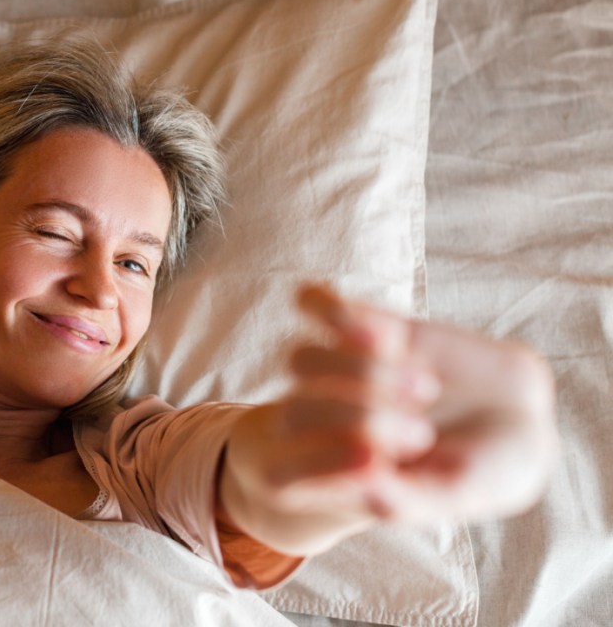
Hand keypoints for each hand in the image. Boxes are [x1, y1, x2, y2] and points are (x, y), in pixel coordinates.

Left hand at [220, 284, 556, 554]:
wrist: (521, 419)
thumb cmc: (483, 472)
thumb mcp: (453, 496)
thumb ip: (402, 497)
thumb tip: (359, 476)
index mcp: (330, 475)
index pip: (281, 476)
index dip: (318, 466)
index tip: (377, 464)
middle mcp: (323, 423)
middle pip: (295, 412)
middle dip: (358, 421)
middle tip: (423, 435)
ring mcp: (337, 371)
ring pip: (303, 360)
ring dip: (363, 374)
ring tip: (426, 388)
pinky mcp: (363, 325)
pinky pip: (315, 303)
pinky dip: (334, 311)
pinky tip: (386, 333)